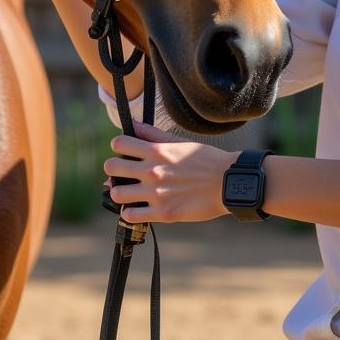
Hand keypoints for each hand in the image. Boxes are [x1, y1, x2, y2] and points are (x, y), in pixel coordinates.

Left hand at [103, 121, 236, 223]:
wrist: (228, 183)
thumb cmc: (207, 160)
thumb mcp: (180, 142)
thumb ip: (154, 134)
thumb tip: (134, 124)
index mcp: (156, 151)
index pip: (119, 144)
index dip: (119, 147)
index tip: (125, 153)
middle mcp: (152, 171)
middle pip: (111, 168)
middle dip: (114, 170)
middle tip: (123, 174)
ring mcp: (156, 193)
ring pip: (117, 194)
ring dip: (120, 193)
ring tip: (129, 193)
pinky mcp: (162, 213)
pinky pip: (130, 215)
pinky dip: (129, 213)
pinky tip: (137, 209)